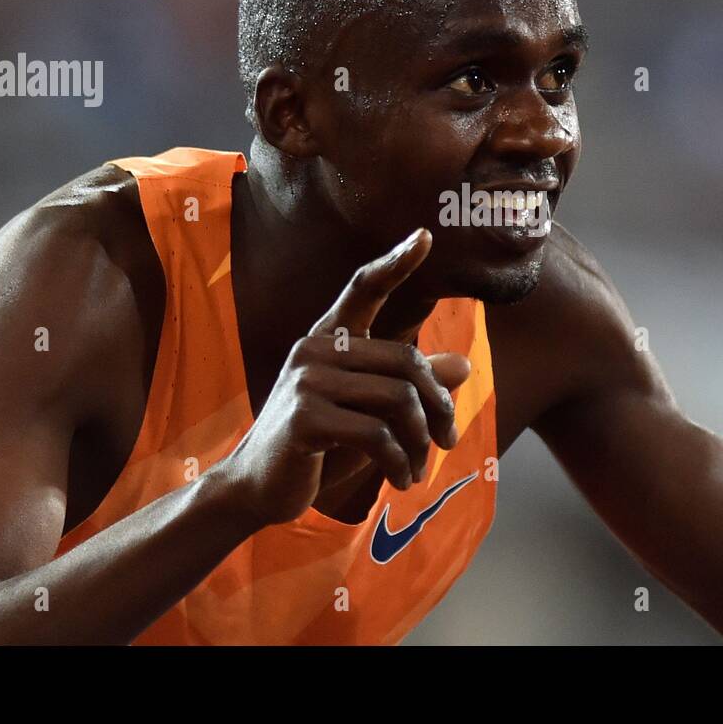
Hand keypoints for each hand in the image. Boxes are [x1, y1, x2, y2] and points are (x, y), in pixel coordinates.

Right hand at [225, 228, 471, 526]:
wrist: (258, 488)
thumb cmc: (319, 446)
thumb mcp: (371, 414)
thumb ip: (410, 387)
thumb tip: (464, 365)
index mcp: (329, 339)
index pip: (364, 289)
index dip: (396, 262)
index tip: (426, 235)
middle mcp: (314, 348)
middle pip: (407, 362)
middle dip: (438, 407)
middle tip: (448, 440)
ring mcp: (306, 380)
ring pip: (399, 400)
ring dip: (420, 442)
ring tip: (418, 468)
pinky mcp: (304, 418)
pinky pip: (377, 434)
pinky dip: (400, 460)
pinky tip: (401, 478)